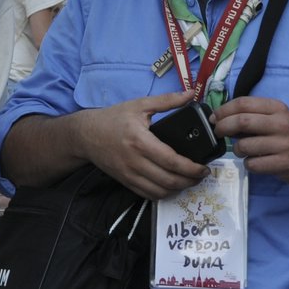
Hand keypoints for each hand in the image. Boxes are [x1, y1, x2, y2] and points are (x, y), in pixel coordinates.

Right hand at [80, 88, 207, 200]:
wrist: (85, 135)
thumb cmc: (113, 119)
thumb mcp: (139, 105)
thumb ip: (166, 101)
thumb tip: (189, 94)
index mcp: (140, 141)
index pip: (171, 161)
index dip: (191, 168)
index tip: (203, 167)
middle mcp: (134, 161)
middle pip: (169, 180)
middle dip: (190, 181)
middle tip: (201, 175)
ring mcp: (129, 174)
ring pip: (160, 191)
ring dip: (179, 189)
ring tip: (189, 180)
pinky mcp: (125, 182)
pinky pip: (148, 195)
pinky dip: (164, 194)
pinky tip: (172, 186)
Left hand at [212, 96, 288, 186]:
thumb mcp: (277, 118)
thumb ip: (254, 115)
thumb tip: (221, 118)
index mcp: (277, 108)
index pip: (243, 103)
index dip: (223, 110)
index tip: (214, 118)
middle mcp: (281, 123)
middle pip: (241, 121)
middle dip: (223, 127)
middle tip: (218, 133)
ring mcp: (283, 144)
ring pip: (244, 145)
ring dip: (237, 150)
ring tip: (244, 150)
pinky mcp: (283, 163)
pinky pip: (253, 164)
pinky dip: (248, 164)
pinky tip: (256, 162)